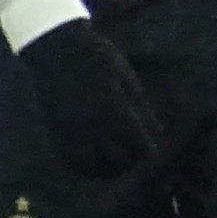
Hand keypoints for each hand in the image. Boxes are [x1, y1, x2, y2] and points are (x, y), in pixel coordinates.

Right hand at [20, 17, 161, 179]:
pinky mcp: (56, 132)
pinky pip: (73, 161)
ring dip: (112, 171)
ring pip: (95, 167)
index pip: (141, 148)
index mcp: (116, 112)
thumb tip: (158, 134)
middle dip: (135, 166)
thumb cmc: (98, 57)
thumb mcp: (126, 78)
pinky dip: (88, 167)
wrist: (56, 47)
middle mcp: (93, 128)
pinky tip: (98, 164)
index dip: (152, 156)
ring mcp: (72, 132)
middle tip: (144, 164)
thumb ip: (141, 108)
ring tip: (123, 168)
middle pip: (120, 163)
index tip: (160, 158)